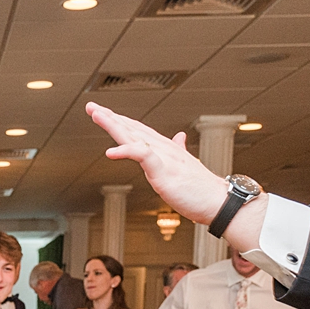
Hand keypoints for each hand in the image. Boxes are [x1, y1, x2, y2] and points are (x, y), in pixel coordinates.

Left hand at [87, 103, 229, 225]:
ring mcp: (163, 157)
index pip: (138, 130)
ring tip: (97, 115)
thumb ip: (178, 150)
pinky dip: (126, 151)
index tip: (103, 113)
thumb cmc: (202, 189)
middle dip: (110, 117)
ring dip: (113, 125)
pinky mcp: (164, 170)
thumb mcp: (186, 166)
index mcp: (165, 148)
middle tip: (91, 106)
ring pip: (134, 136)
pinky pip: (143, 156)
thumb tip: (179, 138)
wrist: (219, 202)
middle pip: (132, 128)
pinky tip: (110, 151)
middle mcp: (163, 148)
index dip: (120, 120)